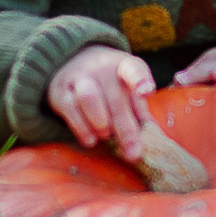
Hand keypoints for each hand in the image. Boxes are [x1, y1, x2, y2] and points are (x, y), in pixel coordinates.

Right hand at [47, 45, 155, 160]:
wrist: (72, 62)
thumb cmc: (109, 83)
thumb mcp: (127, 89)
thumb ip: (139, 111)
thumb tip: (155, 138)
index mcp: (124, 66)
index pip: (133, 70)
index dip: (140, 81)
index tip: (147, 93)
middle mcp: (101, 68)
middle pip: (115, 99)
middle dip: (126, 129)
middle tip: (133, 153)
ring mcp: (79, 77)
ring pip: (89, 98)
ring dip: (101, 124)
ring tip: (107, 135)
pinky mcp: (60, 91)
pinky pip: (71, 111)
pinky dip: (83, 130)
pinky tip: (92, 140)